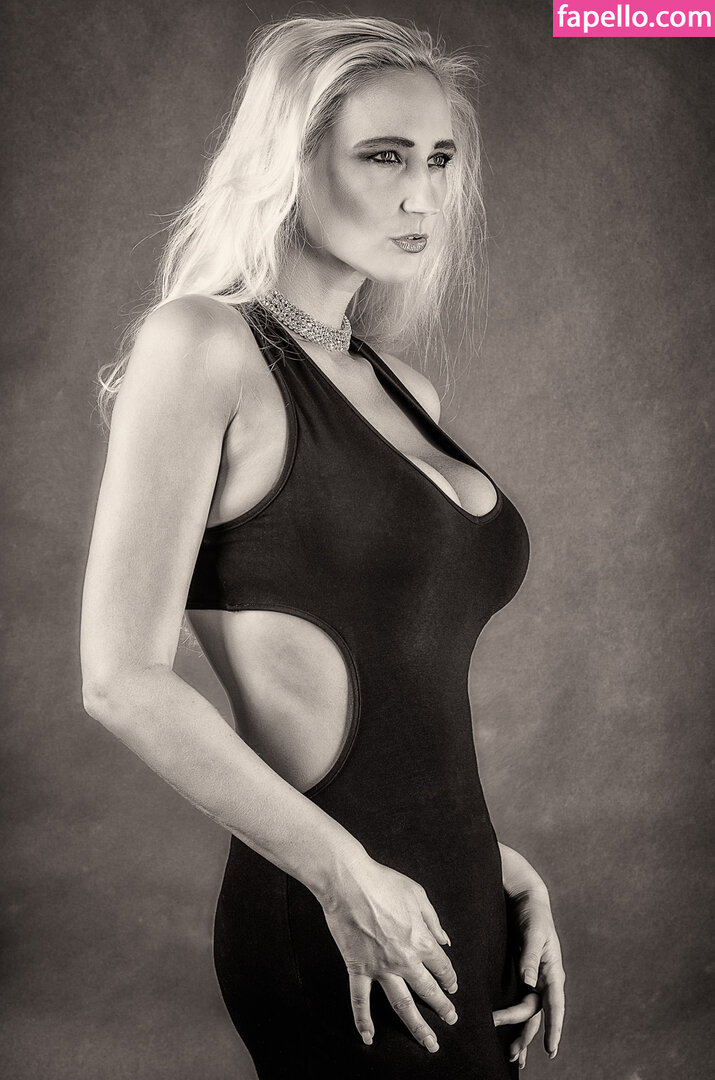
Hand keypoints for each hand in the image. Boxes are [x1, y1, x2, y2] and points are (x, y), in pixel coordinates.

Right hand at [320, 854, 458, 1051]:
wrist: (349, 882)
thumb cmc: (383, 883)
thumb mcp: (417, 895)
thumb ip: (433, 921)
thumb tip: (445, 940)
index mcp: (421, 940)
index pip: (442, 966)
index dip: (450, 978)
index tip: (453, 987)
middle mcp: (405, 959)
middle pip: (428, 990)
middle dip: (442, 1007)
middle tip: (451, 1019)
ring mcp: (381, 967)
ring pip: (402, 1004)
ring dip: (417, 1026)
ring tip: (429, 1042)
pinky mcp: (358, 968)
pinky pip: (360, 999)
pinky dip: (363, 1020)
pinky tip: (368, 1037)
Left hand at [492, 889, 565, 1068]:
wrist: (527, 899)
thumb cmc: (534, 914)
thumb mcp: (534, 932)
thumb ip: (530, 958)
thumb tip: (528, 983)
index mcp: (553, 971)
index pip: (555, 1005)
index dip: (554, 1028)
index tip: (551, 1050)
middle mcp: (545, 979)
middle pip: (536, 1013)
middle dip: (526, 1035)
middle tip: (511, 1054)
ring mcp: (534, 978)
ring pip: (529, 1013)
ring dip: (522, 1034)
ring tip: (514, 1057)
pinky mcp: (523, 974)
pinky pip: (521, 1001)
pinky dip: (516, 1018)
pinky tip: (510, 1033)